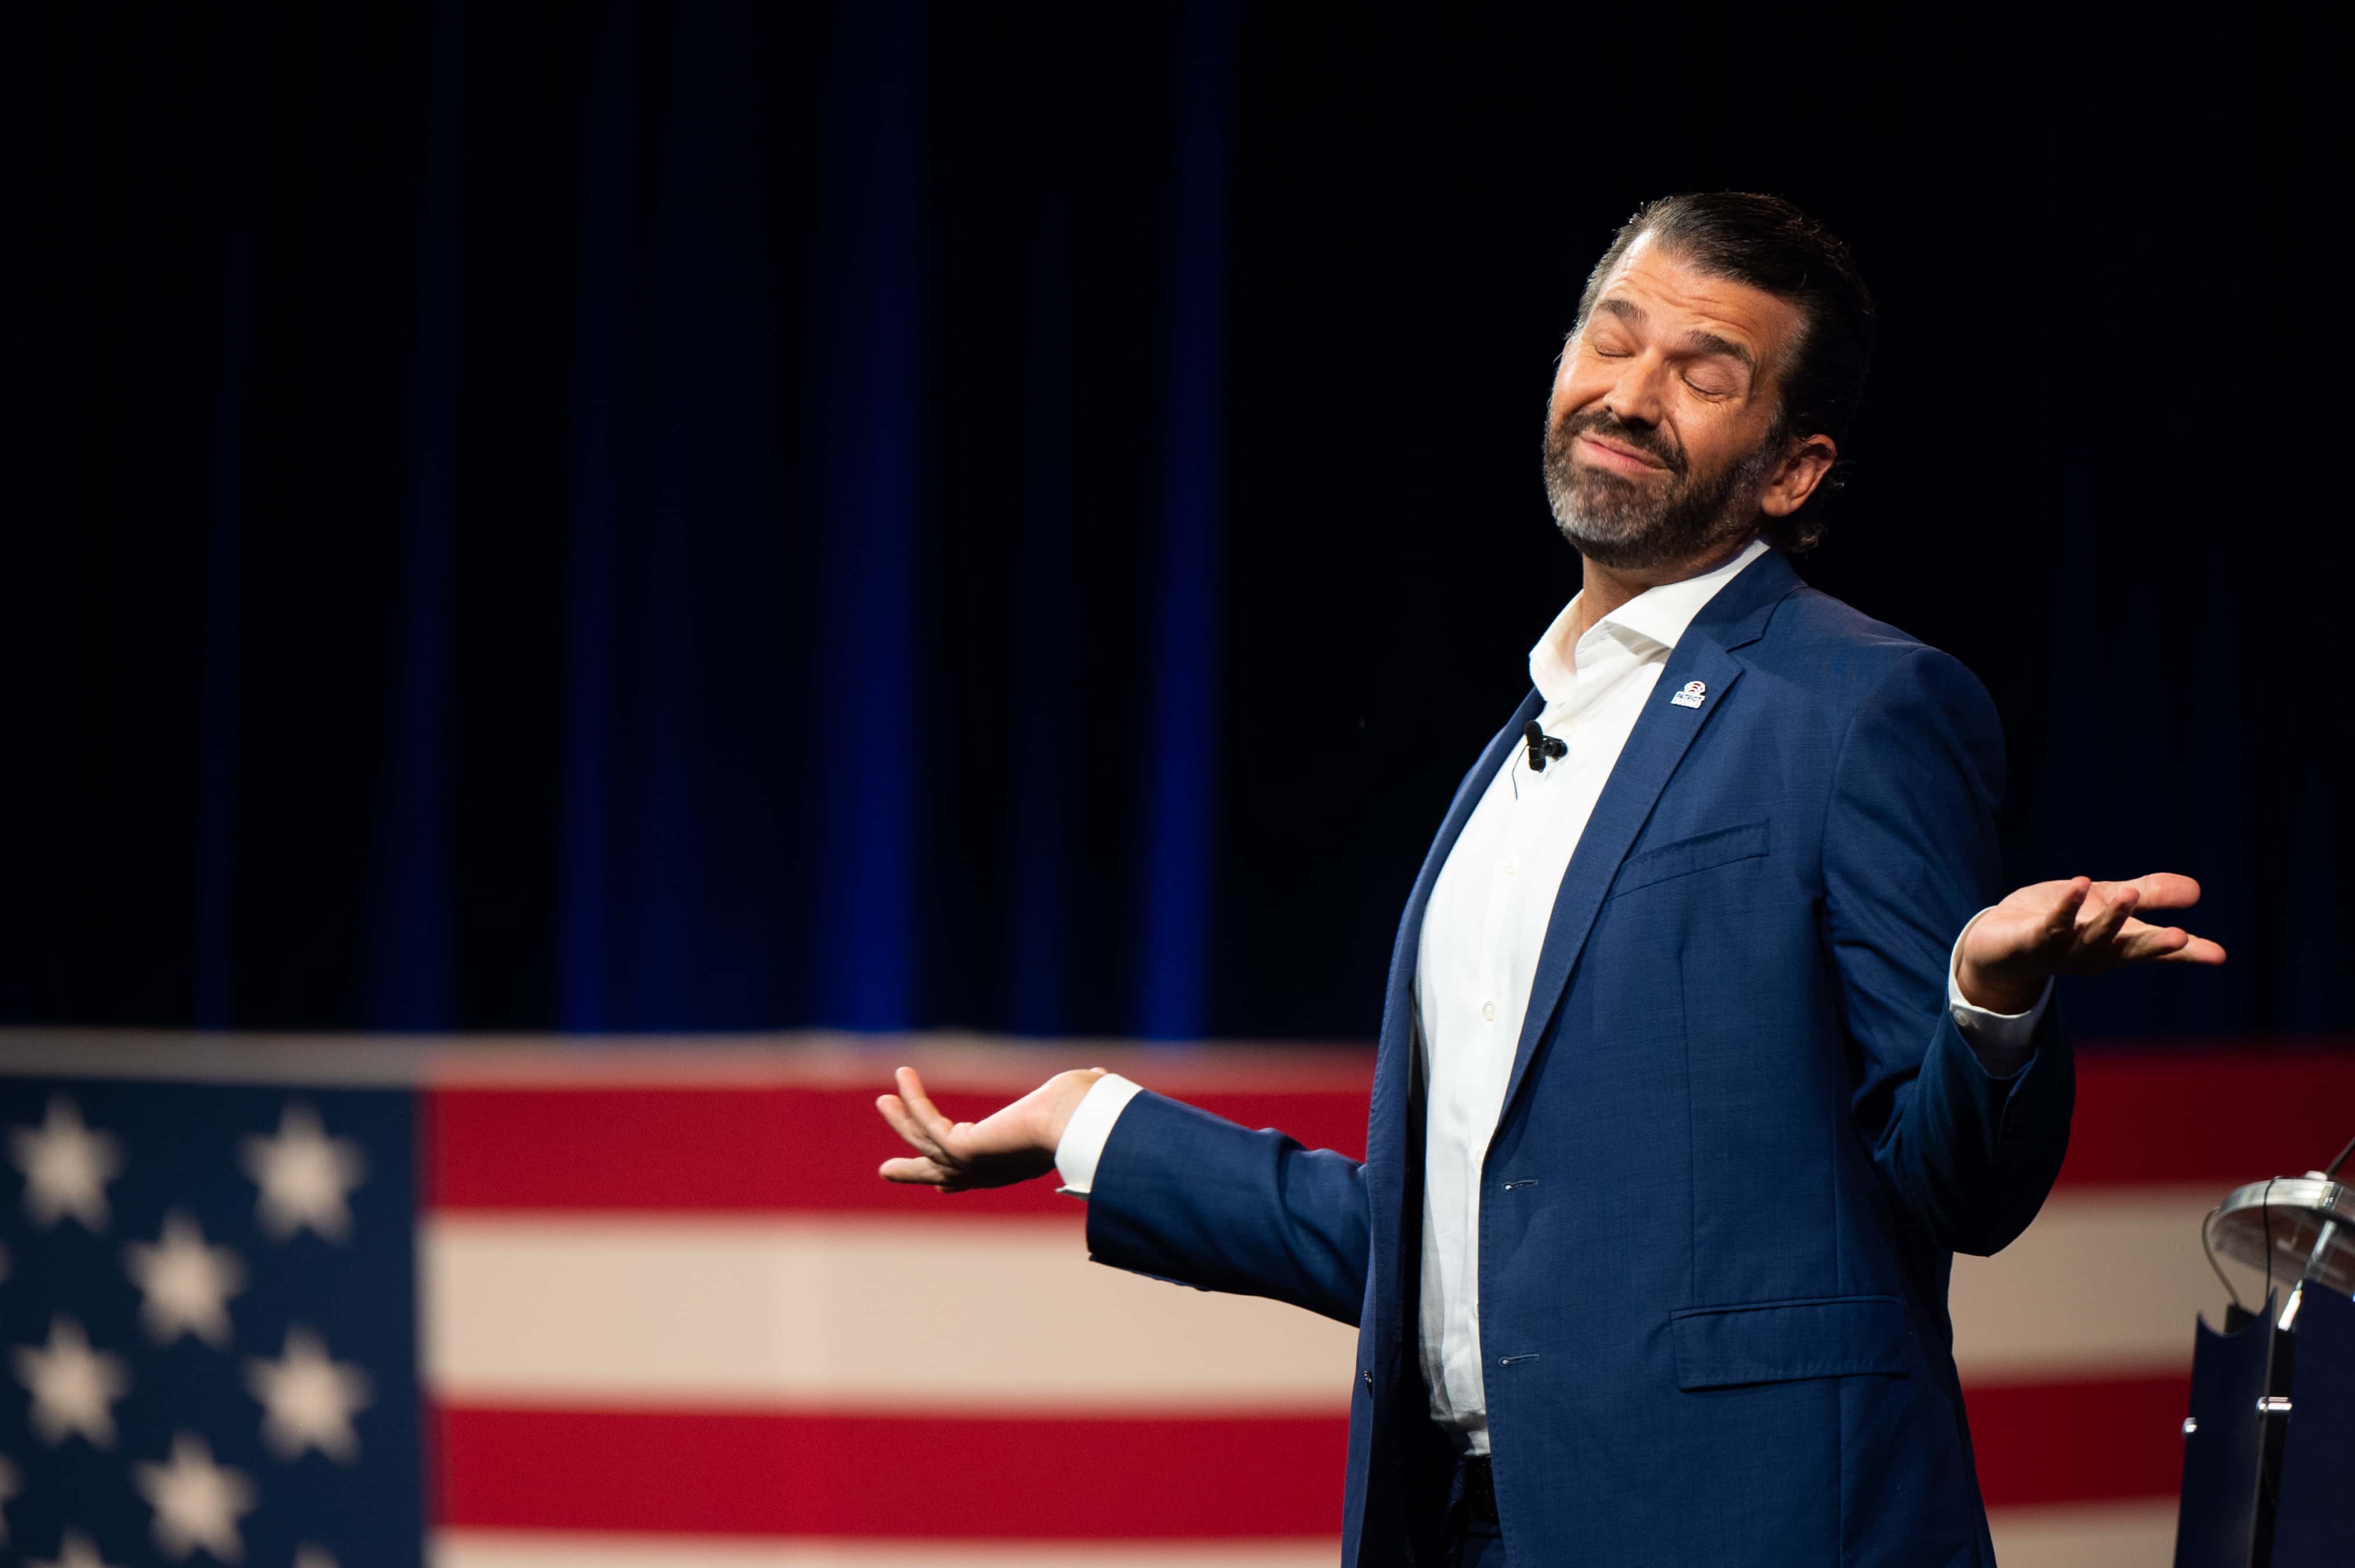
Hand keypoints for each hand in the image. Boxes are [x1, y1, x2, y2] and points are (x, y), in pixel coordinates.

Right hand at [875, 1064, 1106, 1191]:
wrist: (1080, 1123)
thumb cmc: (1087, 1115)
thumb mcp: (1073, 1102)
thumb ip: (1083, 1092)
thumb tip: (1101, 1075)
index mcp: (1016, 1165)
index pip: (977, 1175)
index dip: (954, 1178)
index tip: (938, 1184)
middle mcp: (991, 1171)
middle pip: (940, 1174)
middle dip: (912, 1170)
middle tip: (887, 1170)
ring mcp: (972, 1164)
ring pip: (924, 1146)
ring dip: (902, 1121)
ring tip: (883, 1101)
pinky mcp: (960, 1149)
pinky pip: (926, 1121)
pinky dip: (913, 1098)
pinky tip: (904, 1073)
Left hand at [1957, 872, 2226, 1012]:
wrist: (1998, 945)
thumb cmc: (2060, 925)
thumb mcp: (2107, 904)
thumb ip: (2150, 894)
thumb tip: (2198, 890)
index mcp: (2116, 947)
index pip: (2155, 950)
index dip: (2186, 953)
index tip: (2217, 955)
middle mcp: (2094, 953)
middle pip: (2128, 949)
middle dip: (2154, 945)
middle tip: (2182, 937)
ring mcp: (2062, 950)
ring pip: (2090, 936)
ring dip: (2111, 918)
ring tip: (2130, 894)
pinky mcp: (2031, 940)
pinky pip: (2050, 924)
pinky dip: (2065, 906)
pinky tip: (2078, 884)